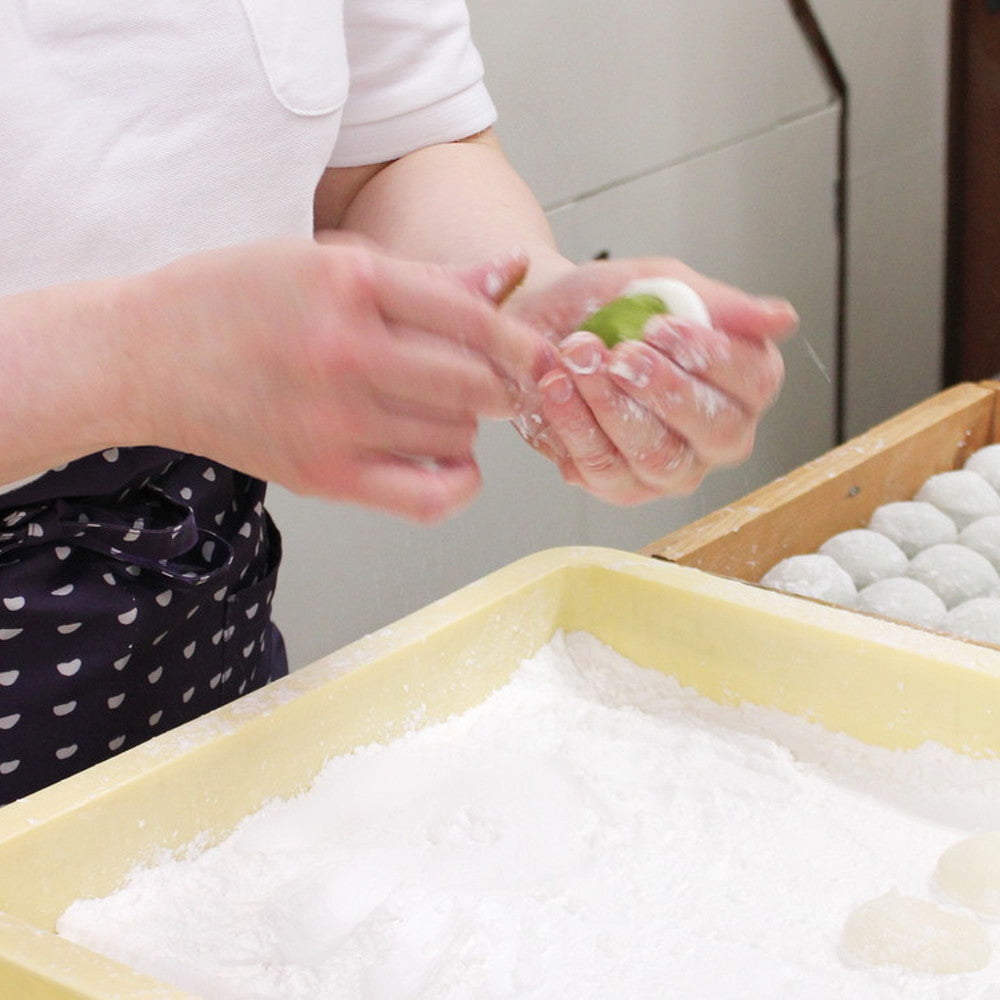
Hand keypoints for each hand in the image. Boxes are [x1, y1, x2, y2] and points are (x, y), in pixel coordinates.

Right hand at [127, 238, 555, 520]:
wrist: (147, 356)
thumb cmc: (234, 298)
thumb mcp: (326, 261)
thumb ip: (426, 277)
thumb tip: (508, 274)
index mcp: (352, 284)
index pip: (474, 319)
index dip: (524, 342)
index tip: (546, 355)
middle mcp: (347, 353)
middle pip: (477, 385)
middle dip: (499, 384)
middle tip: (489, 380)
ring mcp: (334, 423)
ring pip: (457, 435)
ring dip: (467, 424)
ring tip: (439, 407)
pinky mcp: (323, 478)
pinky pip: (428, 498)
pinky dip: (458, 483)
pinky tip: (451, 461)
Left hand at [503, 256, 796, 505]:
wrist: (541, 324)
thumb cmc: (609, 307)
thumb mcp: (661, 286)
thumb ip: (720, 304)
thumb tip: (783, 319)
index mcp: (744, 383)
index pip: (755, 382)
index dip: (708, 356)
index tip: (658, 326)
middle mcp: (718, 435)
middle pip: (717, 429)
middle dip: (663, 388)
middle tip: (619, 353)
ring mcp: (672, 468)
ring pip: (658, 454)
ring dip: (611, 405)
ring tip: (577, 360)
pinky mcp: (623, 487)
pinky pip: (604, 468)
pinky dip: (575, 424)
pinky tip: (556, 388)